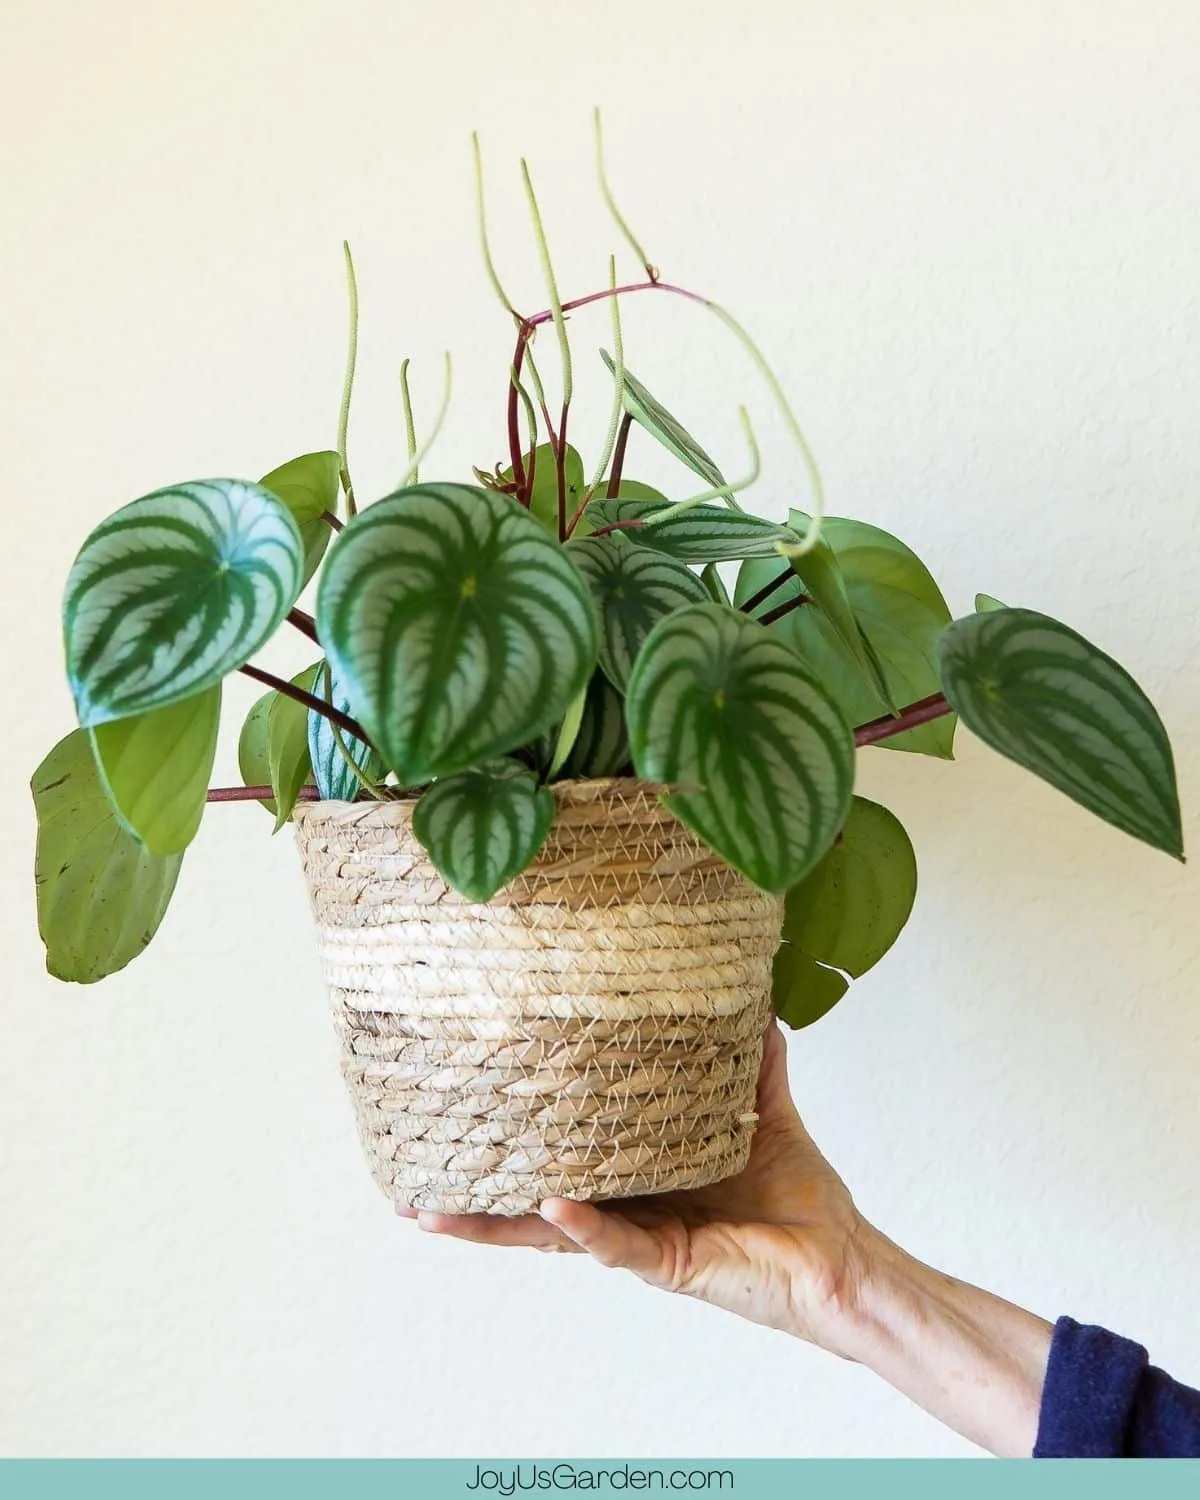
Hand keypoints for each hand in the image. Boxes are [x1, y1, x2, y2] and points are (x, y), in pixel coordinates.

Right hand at [400, 1020, 868, 1353]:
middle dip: (474, 1197)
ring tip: (435, 1211)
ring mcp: (640, 1240)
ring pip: (552, 1232)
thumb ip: (749, 1063)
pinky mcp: (668, 1262)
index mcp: (639, 1177)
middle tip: (411, 1185)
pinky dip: (582, 1224)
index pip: (562, 1161)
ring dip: (495, 1223)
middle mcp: (628, 1210)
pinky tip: (548, 1203)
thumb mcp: (763, 1114)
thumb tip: (752, 999)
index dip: (514, 1146)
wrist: (841, 1257)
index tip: (463, 1115)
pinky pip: (614, 1242)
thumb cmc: (798, 1197)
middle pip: (534, 1203)